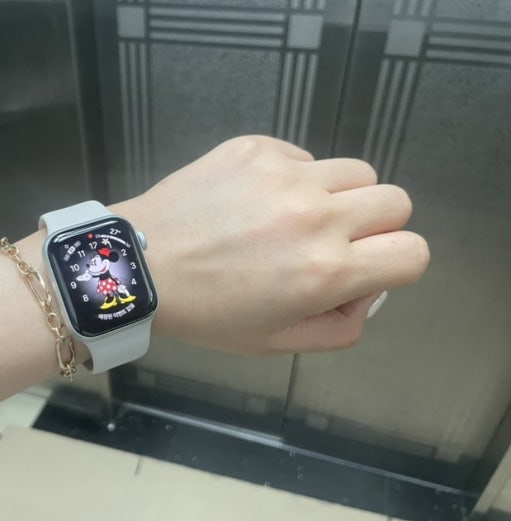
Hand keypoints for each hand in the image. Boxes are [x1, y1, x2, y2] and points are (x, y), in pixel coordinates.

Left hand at [114, 136, 428, 353]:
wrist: (139, 266)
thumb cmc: (206, 313)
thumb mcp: (276, 343)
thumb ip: (340, 327)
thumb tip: (366, 292)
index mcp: (326, 272)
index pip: (413, 253)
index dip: (395, 265)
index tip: (364, 269)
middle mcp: (316, 216)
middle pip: (396, 202)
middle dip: (375, 227)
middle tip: (331, 243)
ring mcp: (286, 175)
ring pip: (357, 172)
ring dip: (340, 196)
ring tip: (295, 216)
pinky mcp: (257, 147)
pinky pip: (305, 156)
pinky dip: (295, 177)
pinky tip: (255, 199)